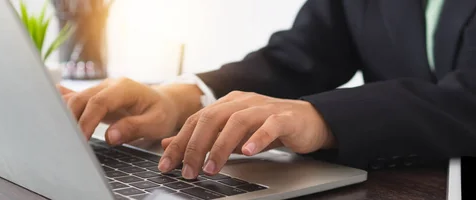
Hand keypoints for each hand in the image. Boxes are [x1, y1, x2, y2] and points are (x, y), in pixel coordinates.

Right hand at [56, 78, 201, 144]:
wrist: (165, 103)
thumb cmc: (162, 113)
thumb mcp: (156, 122)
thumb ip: (134, 127)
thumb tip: (111, 136)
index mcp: (124, 88)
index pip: (99, 102)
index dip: (87, 120)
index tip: (82, 139)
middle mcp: (109, 85)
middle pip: (81, 99)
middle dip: (71, 120)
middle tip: (67, 142)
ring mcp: (100, 89)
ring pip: (75, 99)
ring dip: (65, 116)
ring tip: (58, 135)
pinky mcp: (95, 97)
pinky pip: (75, 97)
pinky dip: (62, 104)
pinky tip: (46, 108)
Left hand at [157, 91, 335, 178]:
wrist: (310, 120)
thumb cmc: (269, 127)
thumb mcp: (231, 133)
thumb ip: (204, 137)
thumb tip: (169, 143)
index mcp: (228, 103)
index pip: (197, 120)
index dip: (179, 142)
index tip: (166, 164)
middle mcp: (243, 101)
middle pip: (212, 118)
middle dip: (195, 146)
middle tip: (188, 171)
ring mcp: (265, 108)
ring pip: (237, 122)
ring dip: (221, 146)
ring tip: (212, 168)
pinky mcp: (285, 118)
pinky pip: (270, 125)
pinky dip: (257, 138)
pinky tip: (248, 152)